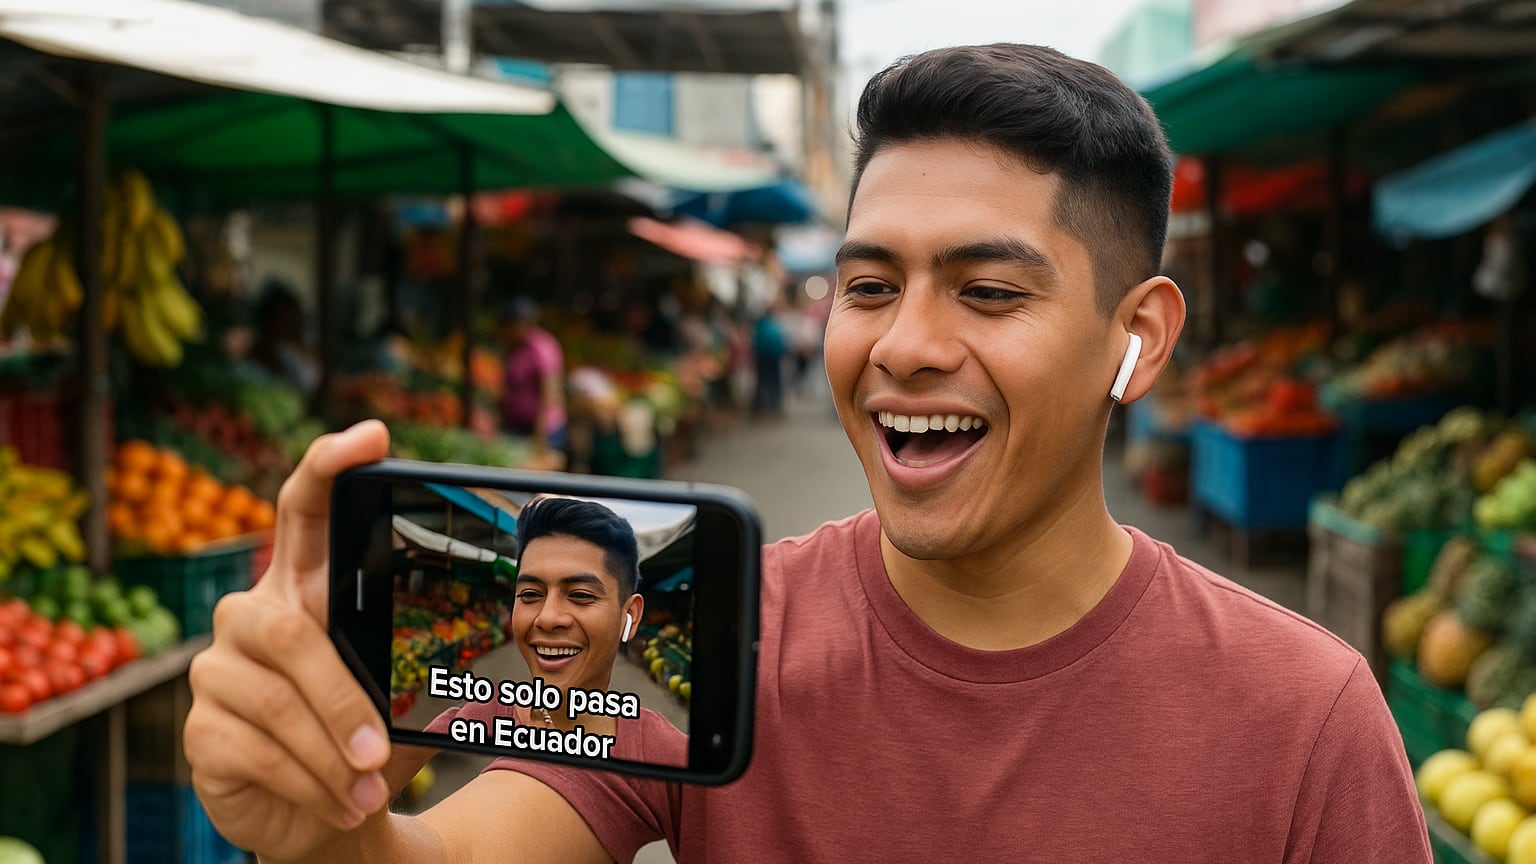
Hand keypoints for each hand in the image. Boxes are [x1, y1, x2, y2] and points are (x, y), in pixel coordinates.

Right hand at [183, 420, 433, 861]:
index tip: (372, 437)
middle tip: (380, 743)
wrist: (324, 813)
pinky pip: (256, 751)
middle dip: (342, 697)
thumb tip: (501, 628)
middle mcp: (251, 617)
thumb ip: (422, 651)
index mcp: (303, 589)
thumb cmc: (364, 736)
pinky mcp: (202, 731)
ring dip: (332, 753)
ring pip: (277, 702)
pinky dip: (308, 783)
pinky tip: (339, 801)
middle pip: (293, 633)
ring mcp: (218, 672)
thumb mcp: (400, 689)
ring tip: (367, 787)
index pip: (305, 509)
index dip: (328, 467)